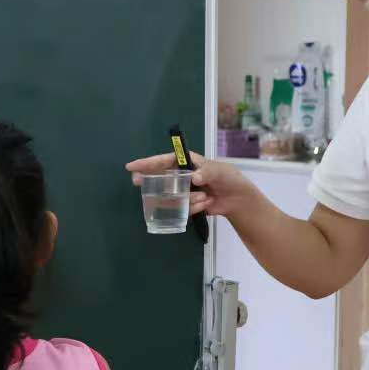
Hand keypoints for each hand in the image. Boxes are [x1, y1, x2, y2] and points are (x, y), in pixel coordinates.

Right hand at [125, 152, 257, 218]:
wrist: (236, 198)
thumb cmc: (227, 178)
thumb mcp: (218, 171)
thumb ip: (207, 173)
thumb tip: (195, 178)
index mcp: (186, 162)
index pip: (163, 161)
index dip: (147, 163)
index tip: (132, 167)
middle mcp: (180, 176)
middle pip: (159, 179)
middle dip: (153, 184)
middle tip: (141, 185)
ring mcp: (182, 191)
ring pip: (171, 197)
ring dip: (186, 200)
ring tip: (203, 198)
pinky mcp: (186, 204)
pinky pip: (181, 208)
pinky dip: (193, 208)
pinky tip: (205, 204)